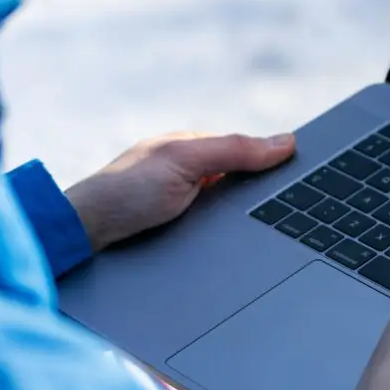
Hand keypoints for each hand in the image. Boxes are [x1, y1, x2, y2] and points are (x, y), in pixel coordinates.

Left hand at [65, 132, 295, 250]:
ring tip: (266, 234)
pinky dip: (229, 237)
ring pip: (231, 212)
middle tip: (289, 212)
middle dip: (262, 196)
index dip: (274, 164)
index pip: (246, 152)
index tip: (305, 176)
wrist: (84, 236)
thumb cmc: (126, 191)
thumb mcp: (185, 162)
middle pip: (241, 183)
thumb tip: (285, 142)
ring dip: (244, 221)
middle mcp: (188, 173)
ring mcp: (181, 203)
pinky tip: (238, 247)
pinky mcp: (177, 232)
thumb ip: (234, 151)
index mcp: (191, 148)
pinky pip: (216, 232)